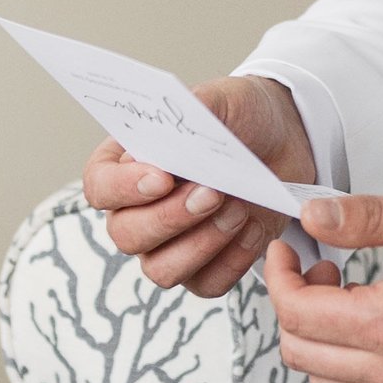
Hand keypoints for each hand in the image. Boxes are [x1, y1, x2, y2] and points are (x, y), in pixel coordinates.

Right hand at [83, 73, 312, 300]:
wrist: (283, 138)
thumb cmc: (239, 116)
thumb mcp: (219, 99)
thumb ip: (191, 111)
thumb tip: (166, 137)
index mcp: (125, 165)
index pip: (99, 187)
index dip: (123, 189)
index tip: (163, 177)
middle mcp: (138, 211)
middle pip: (126, 236)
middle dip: (170, 218)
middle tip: (213, 192)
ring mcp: (169, 245)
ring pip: (161, 270)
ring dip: (202, 243)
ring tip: (238, 209)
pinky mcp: (206, 267)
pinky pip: (207, 284)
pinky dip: (232, 260)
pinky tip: (253, 228)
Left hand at [264, 191, 382, 382]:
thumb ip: (368, 217)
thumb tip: (312, 217)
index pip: (299, 314)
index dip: (280, 277)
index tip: (289, 250)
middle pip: (302, 353)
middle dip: (296, 306)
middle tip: (320, 269)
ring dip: (321, 342)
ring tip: (348, 301)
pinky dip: (349, 378)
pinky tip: (370, 340)